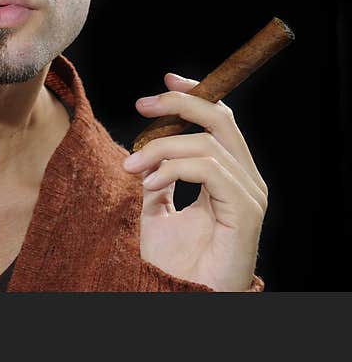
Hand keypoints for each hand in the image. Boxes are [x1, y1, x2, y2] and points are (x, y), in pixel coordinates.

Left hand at [122, 72, 267, 290]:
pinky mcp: (245, 212)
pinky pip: (210, 170)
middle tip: (141, 107)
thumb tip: (142, 150)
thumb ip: (156, 177)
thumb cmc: (170, 262)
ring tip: (132, 168)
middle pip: (220, 120)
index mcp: (226, 176)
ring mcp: (248, 196)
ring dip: (160, 148)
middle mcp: (243, 181)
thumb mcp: (154, 209)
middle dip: (179, 104)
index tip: (164, 81)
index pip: (220, 120)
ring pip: (206, 144)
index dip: (196, 94)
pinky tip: (148, 183)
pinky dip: (173, 168)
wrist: (179, 298)